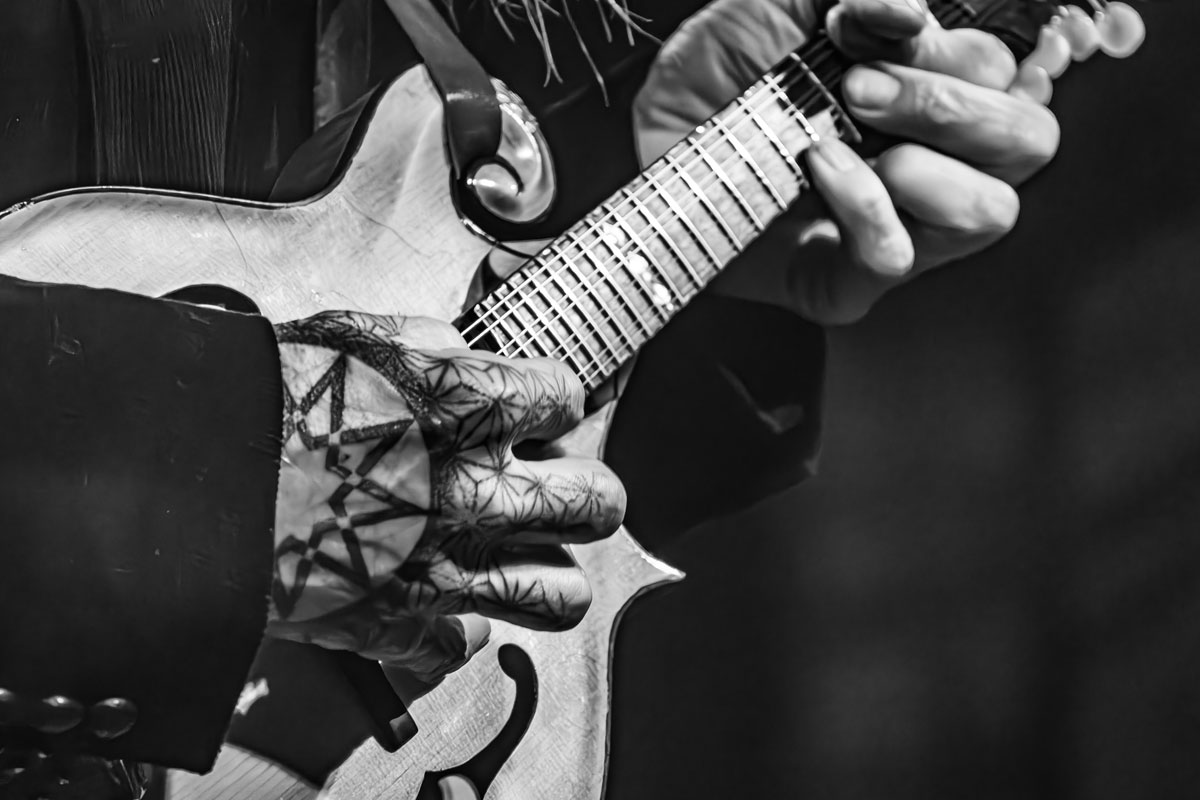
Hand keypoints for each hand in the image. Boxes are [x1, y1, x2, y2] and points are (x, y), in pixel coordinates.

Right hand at [265, 311, 624, 684]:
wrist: (196, 474)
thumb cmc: (271, 399)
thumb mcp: (363, 337)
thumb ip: (440, 350)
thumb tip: (473, 363)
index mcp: (474, 408)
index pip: (570, 400)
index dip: (551, 400)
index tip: (533, 408)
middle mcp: (479, 493)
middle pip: (600, 504)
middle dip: (581, 486)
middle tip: (548, 481)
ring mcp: (448, 568)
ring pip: (563, 594)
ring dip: (546, 566)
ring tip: (516, 549)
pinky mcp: (403, 623)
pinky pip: (466, 642)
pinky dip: (458, 622)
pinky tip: (440, 594)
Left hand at [633, 0, 1060, 323]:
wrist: (650, 130)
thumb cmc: (721, 69)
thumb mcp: (787, 2)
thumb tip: (914, 12)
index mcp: (937, 90)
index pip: (1013, 75)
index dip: (960, 53)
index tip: (877, 32)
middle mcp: (936, 159)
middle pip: (1027, 141)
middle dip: (951, 105)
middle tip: (861, 88)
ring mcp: (899, 226)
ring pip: (991, 211)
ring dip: (924, 162)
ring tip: (842, 135)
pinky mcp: (846, 281)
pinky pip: (895, 257)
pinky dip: (862, 206)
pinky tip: (817, 169)